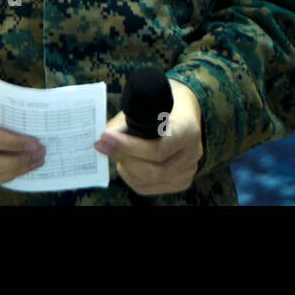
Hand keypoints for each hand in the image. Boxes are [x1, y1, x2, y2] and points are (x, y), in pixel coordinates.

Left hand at [96, 78, 202, 195]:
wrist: (185, 114)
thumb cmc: (163, 108)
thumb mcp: (148, 107)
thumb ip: (128, 124)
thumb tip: (104, 140)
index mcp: (188, 131)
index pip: (157, 150)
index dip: (128, 147)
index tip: (105, 136)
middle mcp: (192, 154)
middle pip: (153, 170)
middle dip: (123, 157)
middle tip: (102, 145)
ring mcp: (188, 170)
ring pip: (148, 180)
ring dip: (126, 168)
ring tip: (114, 152)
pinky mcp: (181, 181)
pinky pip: (150, 187)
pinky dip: (132, 177)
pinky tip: (125, 164)